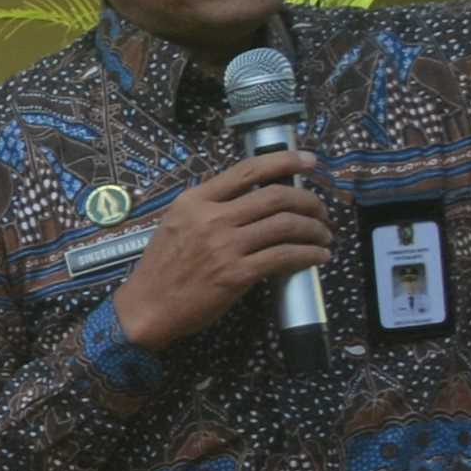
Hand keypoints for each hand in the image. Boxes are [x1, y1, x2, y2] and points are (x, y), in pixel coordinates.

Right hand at [107, 147, 332, 351]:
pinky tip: (318, 257)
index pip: (249, 170)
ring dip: (314, 229)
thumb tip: (251, 196)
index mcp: (196, 200)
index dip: (286, 161)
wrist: (146, 309)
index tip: (310, 161)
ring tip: (324, 235)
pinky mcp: (236, 275)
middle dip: (309, 202)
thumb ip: (208, 206)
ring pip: (285, 225)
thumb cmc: (161, 268)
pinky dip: (308, 255)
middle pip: (276, 196)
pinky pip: (284, 257)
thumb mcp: (176, 223)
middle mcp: (212, 218)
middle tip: (321, 211)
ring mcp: (224, 246)